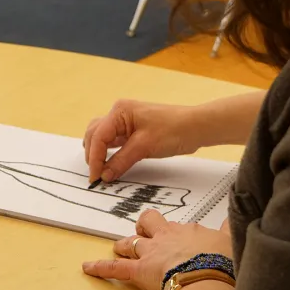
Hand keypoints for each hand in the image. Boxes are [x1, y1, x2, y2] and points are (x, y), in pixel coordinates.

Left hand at [82, 209, 232, 289]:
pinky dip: (99, 268)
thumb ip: (231, 230)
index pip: (180, 227)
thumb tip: (234, 219)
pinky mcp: (138, 271)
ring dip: (124, 245)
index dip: (179, 233)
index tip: (183, 239)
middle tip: (145, 232)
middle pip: (148, 223)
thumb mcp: (233, 243)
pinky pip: (114, 268)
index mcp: (189, 231)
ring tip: (120, 247)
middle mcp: (166, 238)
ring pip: (130, 243)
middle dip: (144, 226)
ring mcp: (150, 253)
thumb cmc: (222, 264)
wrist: (207, 279)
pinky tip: (87, 268)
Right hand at [83, 100, 197, 182]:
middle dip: (93, 155)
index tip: (95, 177)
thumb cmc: (174, 130)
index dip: (94, 158)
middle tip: (96, 175)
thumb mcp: (144, 147)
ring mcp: (124, 122)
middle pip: (94, 135)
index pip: (98, 136)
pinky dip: (108, 153)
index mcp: (119, 111)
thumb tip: (104, 175)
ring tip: (100, 170)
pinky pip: (112, 141)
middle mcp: (119, 114)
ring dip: (98, 153)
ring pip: (101, 137)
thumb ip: (120, 161)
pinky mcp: (131, 130)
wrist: (197, 127)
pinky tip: (109, 164)